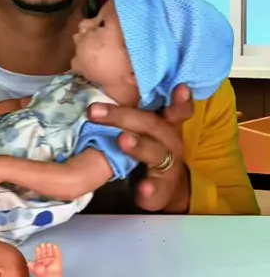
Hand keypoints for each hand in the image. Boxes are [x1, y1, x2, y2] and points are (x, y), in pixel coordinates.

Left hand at [28, 243, 62, 275]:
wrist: (49, 275)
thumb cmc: (42, 273)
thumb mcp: (33, 268)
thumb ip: (31, 265)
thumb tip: (28, 263)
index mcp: (40, 262)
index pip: (39, 255)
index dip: (38, 250)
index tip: (38, 247)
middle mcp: (46, 260)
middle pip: (45, 252)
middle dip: (44, 248)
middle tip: (43, 244)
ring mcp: (52, 259)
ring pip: (50, 252)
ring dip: (49, 248)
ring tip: (48, 244)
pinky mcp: (58, 259)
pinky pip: (57, 253)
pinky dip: (56, 249)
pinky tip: (54, 246)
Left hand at [89, 85, 192, 212]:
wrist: (163, 189)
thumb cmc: (149, 149)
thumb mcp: (145, 129)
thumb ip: (132, 110)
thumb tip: (98, 86)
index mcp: (166, 125)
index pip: (176, 109)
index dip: (179, 99)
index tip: (180, 87)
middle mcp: (171, 142)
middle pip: (154, 125)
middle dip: (124, 116)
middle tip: (95, 110)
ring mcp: (169, 166)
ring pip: (156, 153)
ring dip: (139, 146)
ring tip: (122, 140)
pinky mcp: (162, 190)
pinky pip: (157, 189)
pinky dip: (151, 188)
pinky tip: (143, 188)